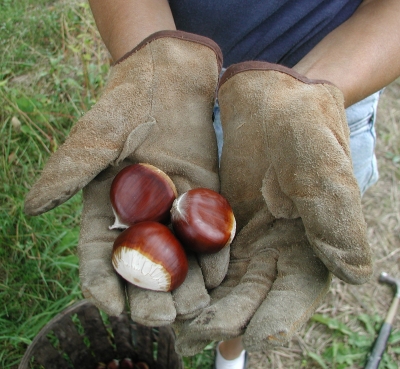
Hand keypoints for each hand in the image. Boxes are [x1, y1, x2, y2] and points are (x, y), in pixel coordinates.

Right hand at [24, 31, 227, 324]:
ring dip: (186, 284)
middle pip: (142, 267)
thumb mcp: (95, 136)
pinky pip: (206, 232)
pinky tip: (219, 273)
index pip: (100, 257)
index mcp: (106, 208)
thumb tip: (33, 208)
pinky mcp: (201, 196)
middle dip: (150, 296)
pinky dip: (213, 253)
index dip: (103, 285)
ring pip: (176, 256)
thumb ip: (70, 170)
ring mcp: (172, 208)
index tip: (115, 308)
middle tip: (164, 319)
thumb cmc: (125, 102)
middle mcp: (139, 215)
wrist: (167, 78)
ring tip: (196, 306)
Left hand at [175, 61, 371, 353]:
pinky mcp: (215, 220)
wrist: (271, 97)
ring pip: (223, 282)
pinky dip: (185, 271)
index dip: (276, 317)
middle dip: (226, 320)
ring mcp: (244, 237)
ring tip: (175, 324)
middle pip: (252, 296)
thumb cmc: (306, 129)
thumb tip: (356, 276)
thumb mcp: (325, 170)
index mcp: (309, 245)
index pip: (295, 293)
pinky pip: (200, 253)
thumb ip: (337, 222)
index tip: (252, 336)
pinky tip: (167, 285)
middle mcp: (275, 249)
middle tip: (196, 336)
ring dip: (201, 304)